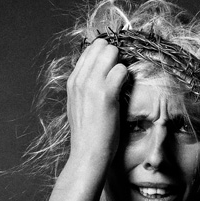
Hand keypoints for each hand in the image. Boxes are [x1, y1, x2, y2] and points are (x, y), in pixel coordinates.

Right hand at [66, 38, 128, 170]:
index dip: (104, 56)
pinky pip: (121, 70)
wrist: (87, 154)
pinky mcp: (106, 94)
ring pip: (112, 53)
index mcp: (73, 81)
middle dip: (114, 56)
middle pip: (101, 46)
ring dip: (121, 65)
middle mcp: (80, 79)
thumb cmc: (88, 135)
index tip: (111, 69)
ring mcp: (92, 84)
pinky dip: (127, 76)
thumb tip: (97, 77)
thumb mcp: (78, 107)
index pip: (89, 50)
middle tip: (119, 75)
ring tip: (122, 83)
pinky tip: (125, 90)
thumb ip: (85, 89)